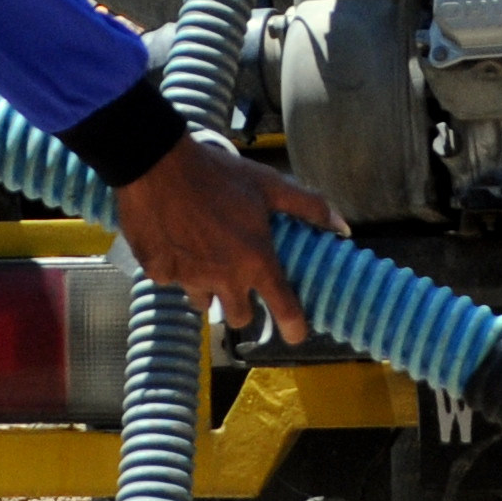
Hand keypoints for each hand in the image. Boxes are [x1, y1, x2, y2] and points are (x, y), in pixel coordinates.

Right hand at [110, 135, 342, 343]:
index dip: (294, 327)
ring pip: (203, 301)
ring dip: (208, 288)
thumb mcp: (268, 185)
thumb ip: (308, 206)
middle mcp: (224, 278)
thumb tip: (343, 227)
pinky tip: (174, 242)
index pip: (283, 308)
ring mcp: (189, 278)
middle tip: (238, 281)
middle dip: (241, 305)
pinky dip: (176, 268)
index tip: (296, 335)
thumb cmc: (218, 175)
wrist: (158, 165)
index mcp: (255, 261)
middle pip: (237, 317)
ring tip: (205, 258)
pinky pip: (171, 280)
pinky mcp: (158, 273)